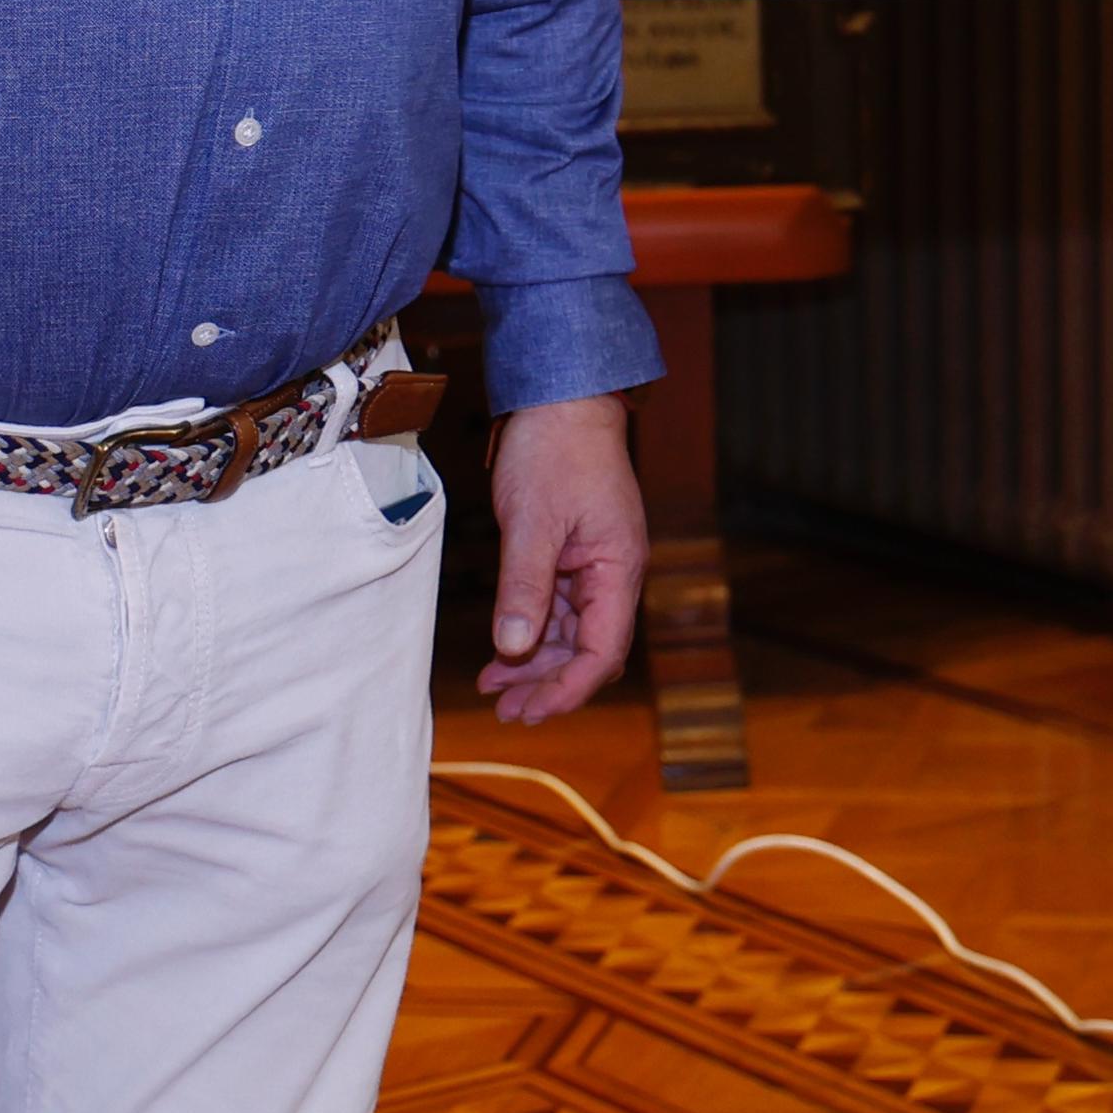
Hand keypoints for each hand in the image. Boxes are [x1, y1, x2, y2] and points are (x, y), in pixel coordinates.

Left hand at [478, 393, 645, 723]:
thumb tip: (512, 647)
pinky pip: (559, 611)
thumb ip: (523, 586)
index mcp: (617, 568)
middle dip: (550, 686)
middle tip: (507, 713)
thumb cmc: (555, 451)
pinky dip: (531, 634)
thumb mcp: (532, 521)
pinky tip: (501, 654)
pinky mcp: (574, 557)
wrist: (561, 399)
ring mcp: (595, 566)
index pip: (603, 651)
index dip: (568, 688)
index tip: (531, 711)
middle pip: (590, 651)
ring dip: (537, 666)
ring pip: (573, 636)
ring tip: (494, 692)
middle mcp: (614, 574)